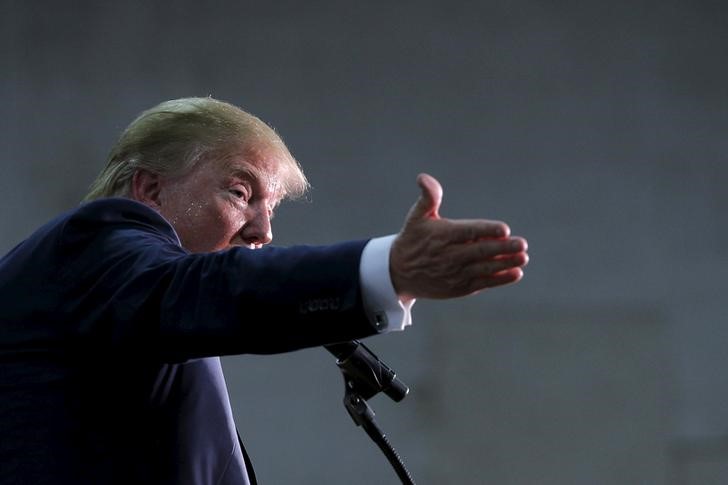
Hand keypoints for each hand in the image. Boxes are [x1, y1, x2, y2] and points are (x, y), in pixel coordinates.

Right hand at [390, 174, 528, 300]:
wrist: (399, 273)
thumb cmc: (413, 239)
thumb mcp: (416, 216)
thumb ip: (428, 197)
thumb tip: (423, 178)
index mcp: (442, 236)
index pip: (468, 232)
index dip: (486, 230)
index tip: (504, 229)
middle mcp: (449, 256)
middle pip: (480, 251)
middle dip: (502, 248)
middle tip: (522, 244)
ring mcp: (455, 274)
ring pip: (484, 269)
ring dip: (505, 264)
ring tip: (522, 258)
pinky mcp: (459, 288)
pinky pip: (482, 283)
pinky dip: (499, 279)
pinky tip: (515, 273)